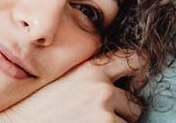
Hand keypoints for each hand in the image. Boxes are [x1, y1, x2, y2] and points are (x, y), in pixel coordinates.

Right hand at [0, 50, 145, 122]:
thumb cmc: (35, 106)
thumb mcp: (63, 78)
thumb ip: (90, 74)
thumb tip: (116, 79)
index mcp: (92, 68)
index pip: (137, 59)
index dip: (140, 72)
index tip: (135, 81)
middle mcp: (101, 88)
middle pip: (134, 101)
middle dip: (122, 111)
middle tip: (99, 116)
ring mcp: (104, 112)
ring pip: (127, 122)